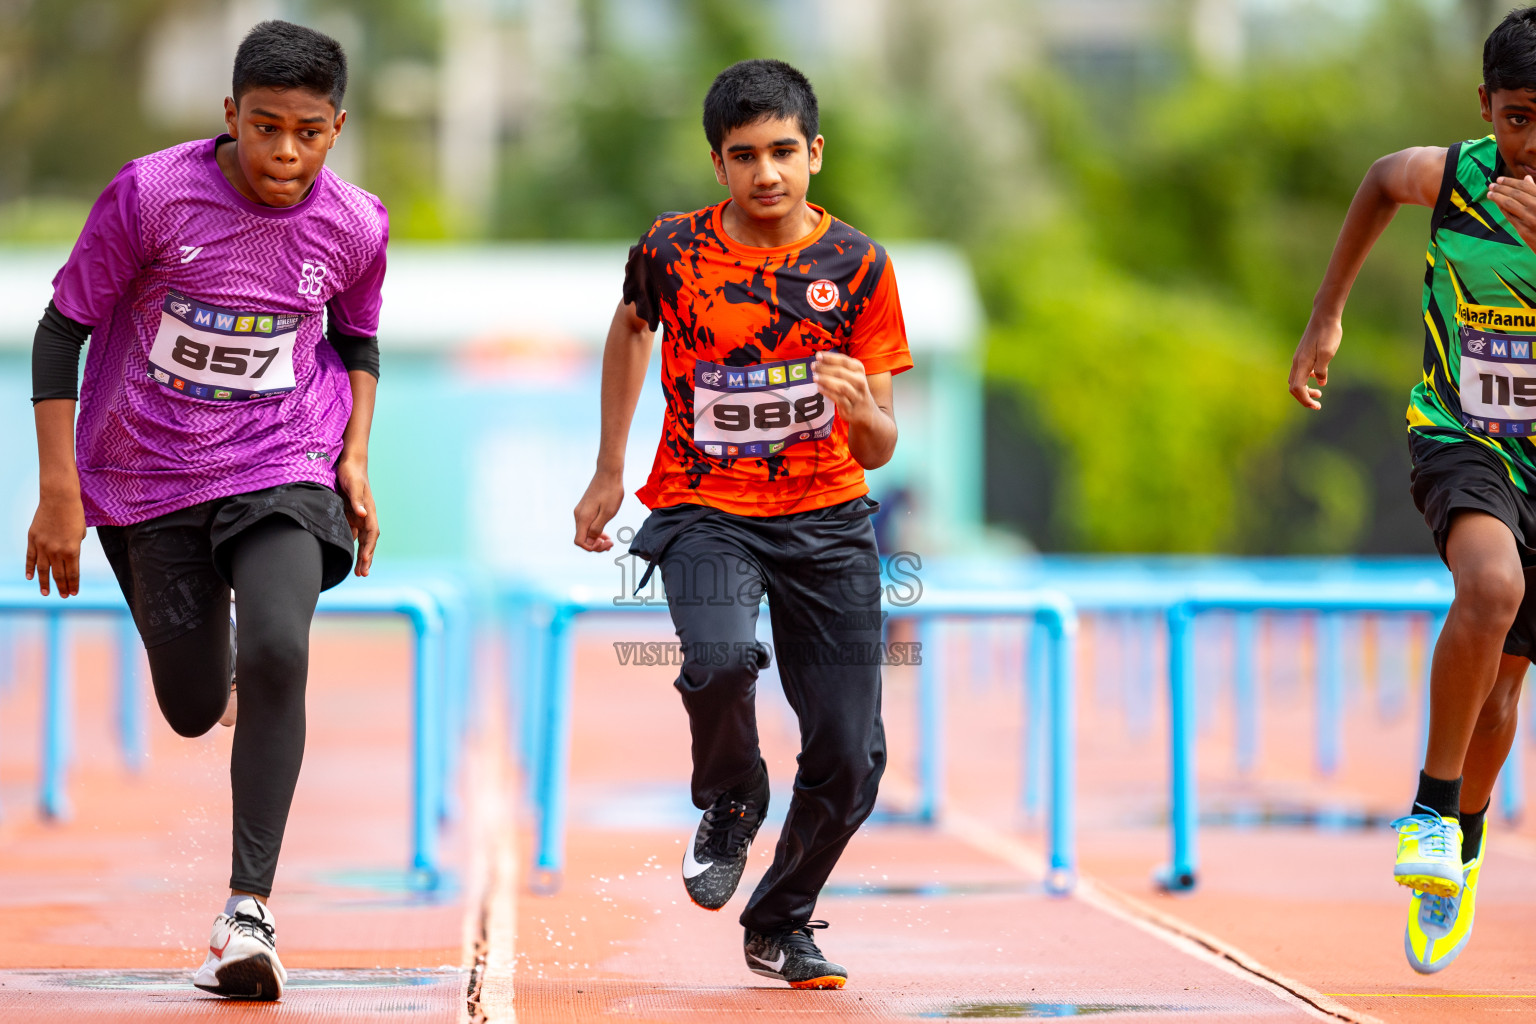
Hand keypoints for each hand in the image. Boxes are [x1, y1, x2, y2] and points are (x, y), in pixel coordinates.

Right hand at [26, 491, 85, 597]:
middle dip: (62, 587)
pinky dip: (29, 569)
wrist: (59, 499)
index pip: (73, 573)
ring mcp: (42, 546)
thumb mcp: (80, 533)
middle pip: (59, 574)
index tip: (74, 593)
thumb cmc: (74, 514)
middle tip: (64, 596)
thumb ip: (74, 547)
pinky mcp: (32, 539)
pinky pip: (30, 557)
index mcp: (72, 550)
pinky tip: (30, 578)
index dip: (73, 584)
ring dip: (45, 583)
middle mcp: (56, 551)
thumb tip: (68, 556)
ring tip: (46, 593)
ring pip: (42, 569)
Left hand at [336, 457, 378, 575]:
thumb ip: (357, 500)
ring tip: (359, 572)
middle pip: (369, 541)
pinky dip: (352, 545)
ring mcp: (359, 516)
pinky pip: (353, 533)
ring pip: (362, 540)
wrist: (350, 462)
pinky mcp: (351, 514)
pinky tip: (347, 554)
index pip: (371, 533)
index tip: (364, 560)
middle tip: (363, 574)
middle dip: (367, 558)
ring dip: (361, 555)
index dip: (368, 547)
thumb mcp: (352, 484)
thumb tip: (363, 514)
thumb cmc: (351, 472)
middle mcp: (366, 515)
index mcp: (369, 510)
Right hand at [574, 469, 624, 550]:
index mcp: (583, 517)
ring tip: (610, 541)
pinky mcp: (585, 508)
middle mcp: (578, 515)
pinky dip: (595, 531)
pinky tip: (605, 534)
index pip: (580, 541)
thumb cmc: (611, 491)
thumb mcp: (608, 512)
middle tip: (611, 544)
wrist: (609, 472)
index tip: (605, 543)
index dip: (592, 547)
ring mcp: (581, 511)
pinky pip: (587, 525)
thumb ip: (597, 528)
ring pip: (585, 532)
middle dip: (596, 545)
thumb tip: (590, 540)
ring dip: (596, 539)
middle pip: (582, 538)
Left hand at [812, 351, 875, 422]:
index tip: (817, 356)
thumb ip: (838, 367)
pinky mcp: (851, 408)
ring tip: (814, 377)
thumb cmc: (853, 389)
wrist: (866, 412)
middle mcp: (860, 381)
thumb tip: (819, 358)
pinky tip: (819, 388)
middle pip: (841, 372)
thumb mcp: (851, 375)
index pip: (844, 360)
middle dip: (825, 368)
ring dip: (826, 380)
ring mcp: (857, 396)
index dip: (830, 358)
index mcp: (859, 370)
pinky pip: (839, 399)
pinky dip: (828, 392)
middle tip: (813, 366)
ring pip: (841, 386)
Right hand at [1288, 314, 1342, 409]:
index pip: (1297, 388)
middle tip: (1318, 403)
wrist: (1324, 316)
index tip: (1317, 406)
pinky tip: (1316, 377)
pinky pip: (1300, 372)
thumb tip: (1320, 383)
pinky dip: (1306, 380)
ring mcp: (1299, 358)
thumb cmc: (1328, 333)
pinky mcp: (1303, 354)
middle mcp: (1297, 362)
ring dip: (1304, 390)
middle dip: (1304, 398)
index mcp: (1302, 363)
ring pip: (1295, 380)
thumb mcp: (1328, 352)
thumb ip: (1322, 369)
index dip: (1305, 400)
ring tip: (1319, 392)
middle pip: (1294, 387)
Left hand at [1488, 175, 1535, 251]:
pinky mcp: (1524, 231)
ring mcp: (1530, 219)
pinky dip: (1502, 208)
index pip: (1525, 186)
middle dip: (1501, 188)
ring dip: (1497, 197)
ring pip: (1509, 204)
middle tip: (1491, 184)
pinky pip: (1509, 216)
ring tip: (1490, 193)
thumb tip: (1526, 178)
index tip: (1500, 179)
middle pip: (1515, 194)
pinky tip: (1496, 204)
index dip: (1510, 181)